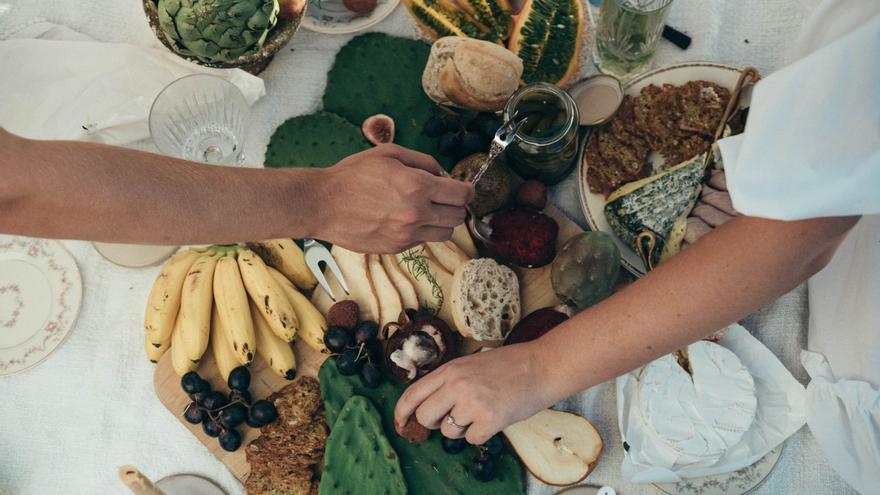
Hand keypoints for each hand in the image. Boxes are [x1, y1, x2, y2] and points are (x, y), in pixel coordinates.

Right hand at [315, 144, 473, 253]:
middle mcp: (416, 213)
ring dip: (441, 222)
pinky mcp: (396, 248)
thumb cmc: (353, 175)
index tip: (461, 188)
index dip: (467, 190)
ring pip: (445, 233)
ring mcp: (407, 234)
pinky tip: (403, 219)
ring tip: (425, 211)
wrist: (323, 204)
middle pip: (459, 216)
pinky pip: (422, 240)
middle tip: (442, 198)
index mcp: (417, 186)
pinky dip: (420, 231)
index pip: (463, 195)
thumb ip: (423, 161)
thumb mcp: (389, 154)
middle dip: (455, 205)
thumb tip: (443, 173)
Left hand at [394, 343, 556, 444]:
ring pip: (449, 431)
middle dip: (435, 423)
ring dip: (462, 428)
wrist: (541, 366)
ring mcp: (472, 403)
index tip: (400, 422)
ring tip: (482, 411)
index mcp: (450, 370)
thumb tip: (429, 406)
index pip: (413, 394)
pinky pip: (472, 439)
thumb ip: (449, 381)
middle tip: (453, 417)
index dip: (402, 412)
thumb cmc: (509, 365)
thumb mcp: (471, 364)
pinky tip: (494, 418)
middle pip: (425, 417)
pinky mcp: (489, 420)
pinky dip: (481, 434)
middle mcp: (457, 385)